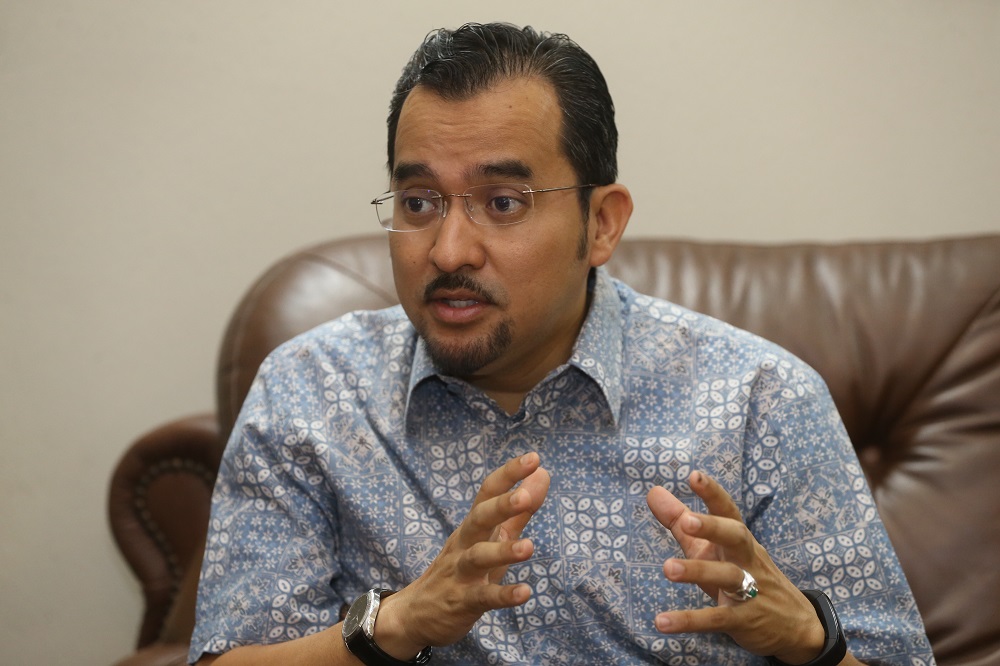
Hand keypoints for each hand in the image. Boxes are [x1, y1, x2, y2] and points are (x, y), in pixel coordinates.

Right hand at [375, 452, 549, 656]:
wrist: (416, 614)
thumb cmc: (463, 570)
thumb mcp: (492, 539)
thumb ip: (519, 511)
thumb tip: (543, 474)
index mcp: (473, 525)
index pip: (488, 492)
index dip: (509, 474)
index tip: (534, 457)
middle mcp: (464, 543)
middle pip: (479, 518)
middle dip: (502, 505)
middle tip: (525, 496)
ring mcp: (461, 573)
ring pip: (478, 557)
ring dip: (502, 551)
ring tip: (528, 547)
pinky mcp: (462, 602)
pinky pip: (483, 598)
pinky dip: (503, 596)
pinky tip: (525, 593)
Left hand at [646, 472, 828, 663]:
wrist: (794, 625)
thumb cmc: (743, 574)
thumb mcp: (711, 548)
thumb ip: (680, 521)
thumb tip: (652, 491)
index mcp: (738, 539)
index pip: (728, 511)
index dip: (713, 493)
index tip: (694, 476)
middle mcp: (747, 559)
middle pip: (735, 537)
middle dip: (713, 527)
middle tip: (687, 522)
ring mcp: (749, 590)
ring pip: (728, 577)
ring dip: (698, 571)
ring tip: (668, 569)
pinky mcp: (744, 620)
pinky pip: (717, 619)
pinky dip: (690, 620)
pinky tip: (662, 622)